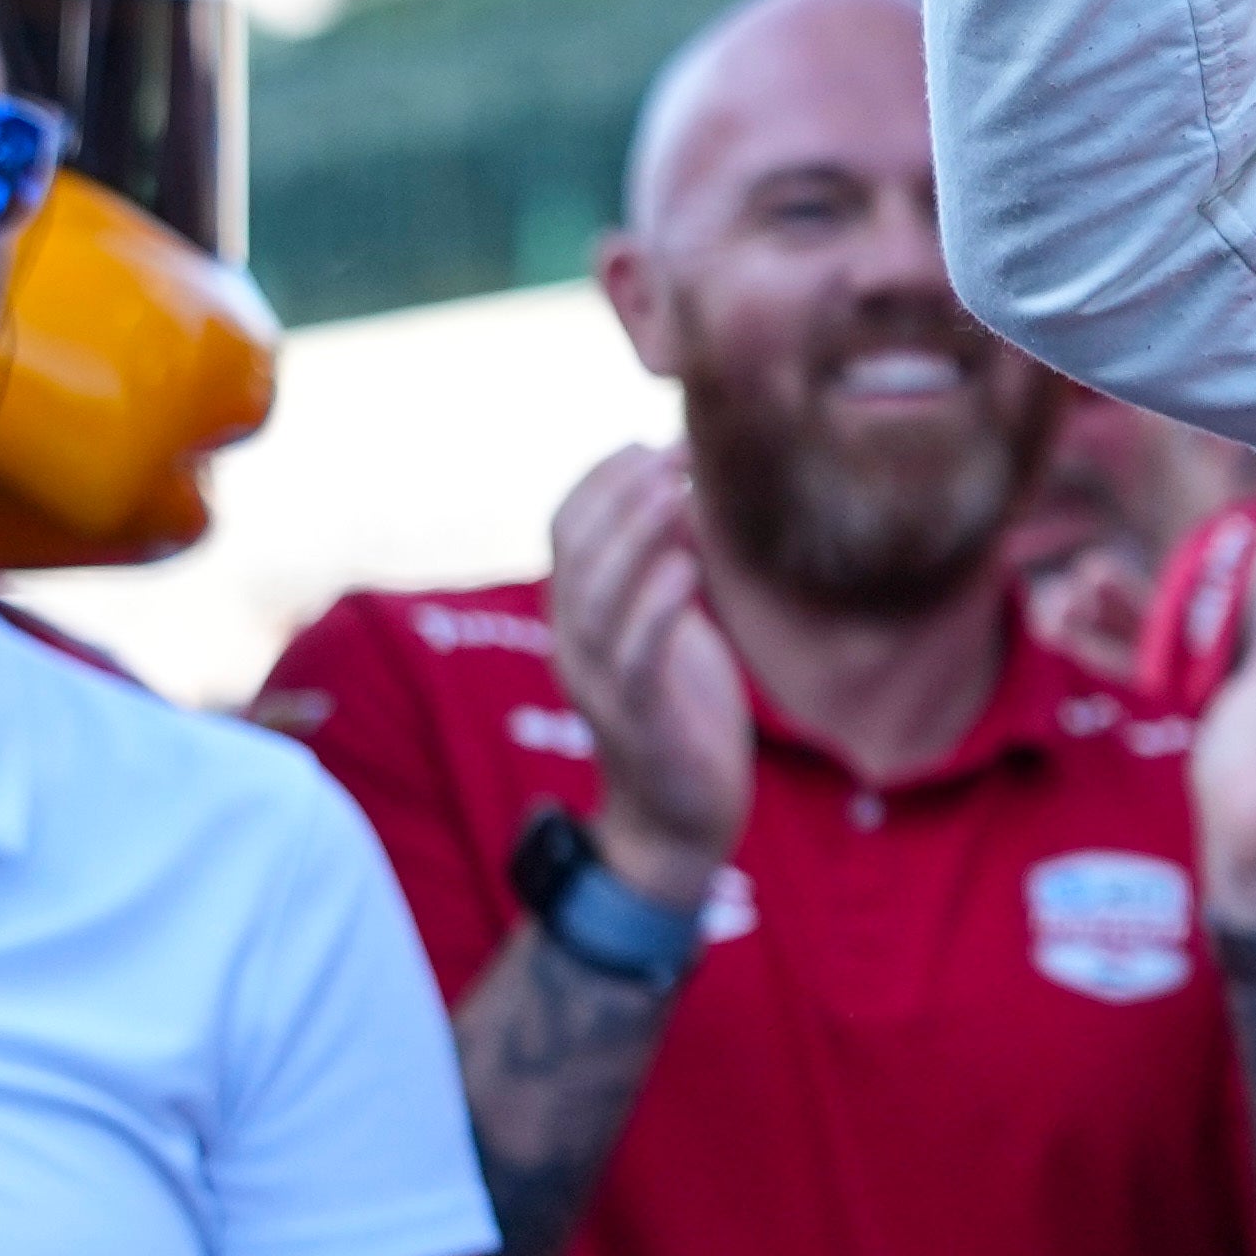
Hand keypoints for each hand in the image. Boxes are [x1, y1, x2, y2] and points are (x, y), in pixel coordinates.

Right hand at [541, 440, 751, 908]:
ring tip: (679, 489)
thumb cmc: (684, 711)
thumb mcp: (671, 625)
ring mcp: (599, 683)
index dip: (601, 478)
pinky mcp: (638, 719)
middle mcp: (573, 642)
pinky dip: (659, 605)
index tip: (651, 440)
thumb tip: (685, 490)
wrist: (683, 815)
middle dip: (619, 492)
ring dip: (636, 535)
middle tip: (672, 452)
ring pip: (598, 595)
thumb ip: (667, 566)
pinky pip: (637, 654)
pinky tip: (690, 566)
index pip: (565, 527)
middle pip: (576, 550)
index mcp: (577, 614)